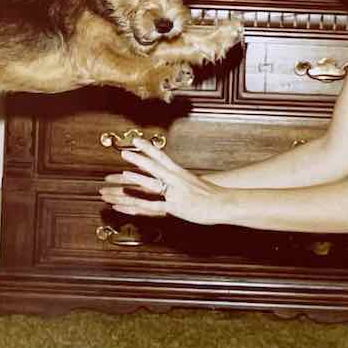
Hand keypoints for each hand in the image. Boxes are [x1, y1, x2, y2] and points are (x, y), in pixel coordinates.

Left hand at [99, 137, 227, 224]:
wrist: (224, 203)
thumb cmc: (212, 194)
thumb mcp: (195, 182)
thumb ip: (182, 179)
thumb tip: (175, 177)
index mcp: (180, 173)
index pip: (162, 157)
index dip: (148, 148)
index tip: (137, 140)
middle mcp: (176, 180)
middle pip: (155, 167)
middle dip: (139, 158)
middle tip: (125, 151)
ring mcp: (175, 193)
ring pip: (153, 184)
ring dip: (138, 178)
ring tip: (124, 174)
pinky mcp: (174, 207)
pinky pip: (153, 206)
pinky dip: (140, 205)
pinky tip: (130, 204)